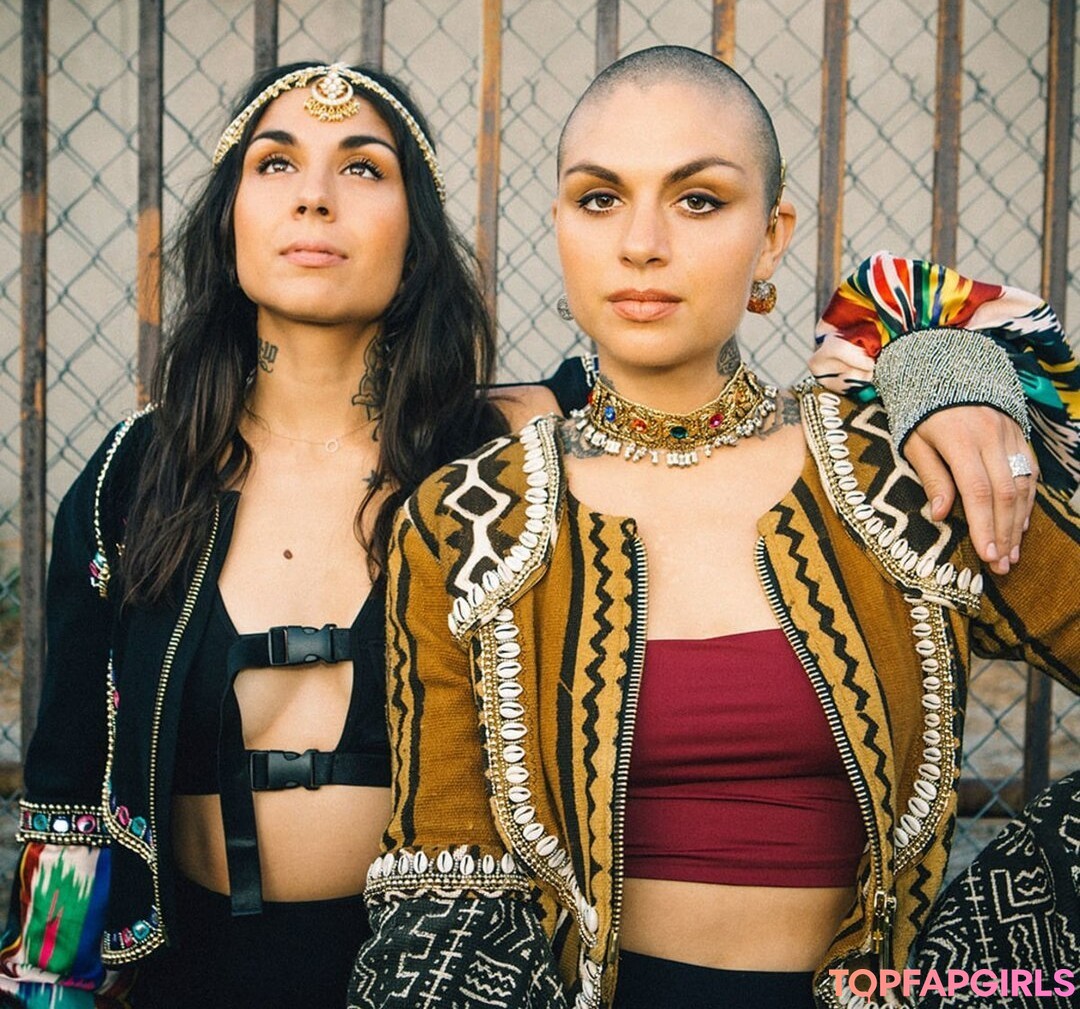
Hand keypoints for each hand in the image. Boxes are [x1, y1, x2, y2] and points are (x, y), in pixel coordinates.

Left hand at [904, 407, 1035, 574]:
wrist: (945, 369)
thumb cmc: (920, 411)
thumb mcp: (914, 442)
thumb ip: (931, 477)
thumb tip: (942, 515)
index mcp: (961, 441)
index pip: (978, 492)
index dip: (984, 526)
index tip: (986, 555)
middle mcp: (991, 438)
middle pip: (1005, 494)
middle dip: (1004, 533)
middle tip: (1001, 565)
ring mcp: (1010, 435)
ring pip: (1022, 486)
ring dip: (1018, 523)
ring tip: (1011, 554)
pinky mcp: (1020, 434)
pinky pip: (1030, 472)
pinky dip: (1027, 501)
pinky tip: (1020, 525)